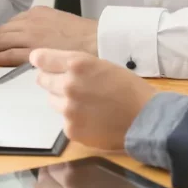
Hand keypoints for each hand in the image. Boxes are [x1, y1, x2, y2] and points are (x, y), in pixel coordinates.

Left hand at [0, 6, 97, 65]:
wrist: (96, 40)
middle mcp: (30, 21)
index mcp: (37, 13)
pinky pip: (7, 54)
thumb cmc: (83, 36)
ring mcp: (30, 36)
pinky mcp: (32, 51)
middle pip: (1, 31)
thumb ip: (43, 27)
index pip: (10, 24)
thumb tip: (34, 38)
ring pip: (0, 41)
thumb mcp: (59, 22)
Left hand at [31, 49, 155, 149]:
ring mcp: (68, 109)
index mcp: (78, 64)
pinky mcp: (70, 129)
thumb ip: (75, 66)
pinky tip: (92, 118)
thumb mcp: (102, 65)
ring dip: (63, 100)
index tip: (41, 63)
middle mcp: (68, 84)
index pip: (41, 58)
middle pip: (42, 80)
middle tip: (71, 85)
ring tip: (86, 103)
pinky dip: (74, 119)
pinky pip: (63, 120)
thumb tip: (49, 67)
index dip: (41, 60)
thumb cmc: (129, 88)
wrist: (146, 118)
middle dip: (53, 80)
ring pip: (52, 100)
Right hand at [32, 161, 142, 187]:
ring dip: (54, 167)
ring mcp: (69, 186)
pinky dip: (63, 157)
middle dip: (47, 180)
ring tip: (67, 162)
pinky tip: (74, 156)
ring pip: (46, 173)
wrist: (140, 174)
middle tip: (57, 172)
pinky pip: (57, 160)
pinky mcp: (73, 168)